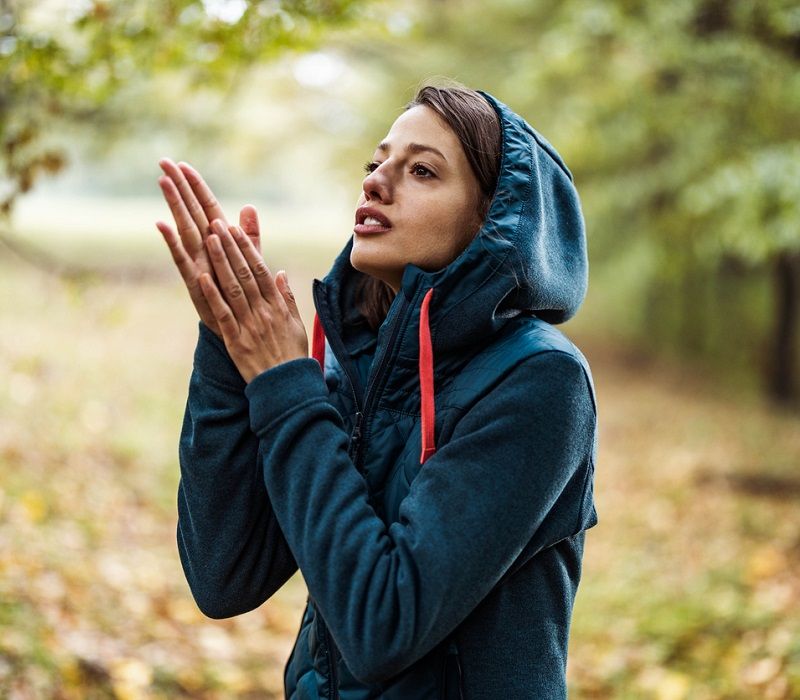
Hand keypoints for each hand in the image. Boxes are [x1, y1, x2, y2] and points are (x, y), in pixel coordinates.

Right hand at [155, 158, 259, 336]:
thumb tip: (249, 206)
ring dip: (174, 205)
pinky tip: (161, 224)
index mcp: (219, 243)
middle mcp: (204, 250)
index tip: (183, 163)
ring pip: (184, 229)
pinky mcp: (194, 282)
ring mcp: (198, 264)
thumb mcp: (251, 260)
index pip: (207, 208)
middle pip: (191, 212)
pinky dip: (172, 242)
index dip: (196, 186)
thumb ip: (249, 235)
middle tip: (163, 162)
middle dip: (178, 187)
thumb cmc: (244, 294)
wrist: (240, 328)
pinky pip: (182, 260)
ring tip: (162, 182)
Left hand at [199, 219, 307, 381]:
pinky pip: (223, 315)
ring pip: (233, 289)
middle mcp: (263, 312)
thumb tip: (280, 274)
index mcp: (277, 306)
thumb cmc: (291, 356)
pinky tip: (202, 278)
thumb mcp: (296, 325)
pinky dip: (213, 295)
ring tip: (208, 240)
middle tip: (216, 224)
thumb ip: (286, 298)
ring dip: (220, 263)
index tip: (234, 228)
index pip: (260, 270)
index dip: (246, 248)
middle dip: (230, 247)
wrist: (287, 387)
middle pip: (244, 274)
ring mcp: (249, 326)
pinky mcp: (235, 342)